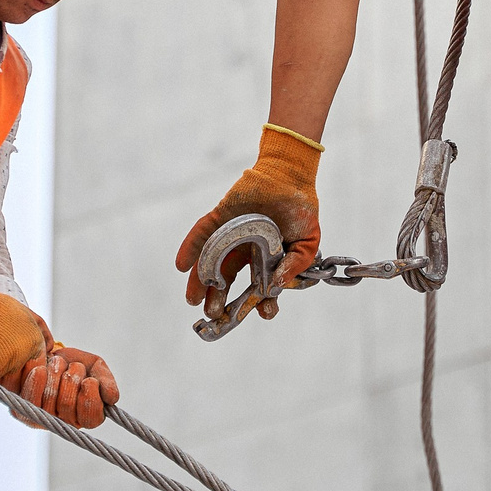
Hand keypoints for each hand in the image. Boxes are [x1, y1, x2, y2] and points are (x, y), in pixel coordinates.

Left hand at [15, 347, 118, 428]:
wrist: (46, 355)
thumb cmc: (73, 364)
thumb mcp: (95, 368)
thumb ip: (106, 382)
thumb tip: (112, 398)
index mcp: (88, 416)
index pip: (92, 418)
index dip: (89, 397)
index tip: (88, 380)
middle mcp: (66, 423)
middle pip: (68, 405)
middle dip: (72, 377)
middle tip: (72, 368)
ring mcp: (45, 419)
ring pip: (51, 399)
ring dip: (56, 373)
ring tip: (57, 364)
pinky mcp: (26, 412)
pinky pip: (31, 400)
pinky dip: (37, 380)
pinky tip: (40, 369)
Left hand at [176, 125, 321, 304]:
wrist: (289, 175)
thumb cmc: (302, 209)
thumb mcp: (308, 242)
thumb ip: (296, 265)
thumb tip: (275, 287)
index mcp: (266, 260)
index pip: (257, 288)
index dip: (258, 303)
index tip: (263, 313)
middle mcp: (244, 251)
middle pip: (226, 279)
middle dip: (218, 299)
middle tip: (213, 315)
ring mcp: (229, 235)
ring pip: (210, 262)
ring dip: (200, 281)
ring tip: (193, 299)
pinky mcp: (218, 219)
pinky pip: (201, 235)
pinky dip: (190, 249)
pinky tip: (182, 266)